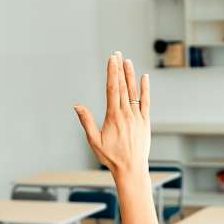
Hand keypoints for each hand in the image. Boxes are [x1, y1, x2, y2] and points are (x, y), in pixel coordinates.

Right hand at [74, 53, 149, 176]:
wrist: (132, 169)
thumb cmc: (111, 157)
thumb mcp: (94, 141)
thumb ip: (86, 122)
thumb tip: (77, 105)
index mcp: (113, 117)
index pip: (112, 89)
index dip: (112, 72)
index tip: (111, 59)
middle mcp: (127, 114)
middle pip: (122, 86)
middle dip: (119, 69)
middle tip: (117, 53)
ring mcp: (137, 117)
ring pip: (134, 92)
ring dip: (130, 75)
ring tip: (127, 61)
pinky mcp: (145, 122)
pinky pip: (145, 102)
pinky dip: (145, 89)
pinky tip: (144, 77)